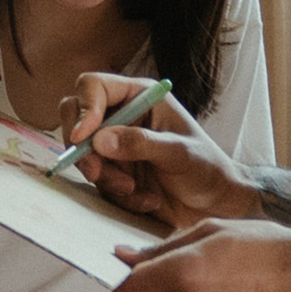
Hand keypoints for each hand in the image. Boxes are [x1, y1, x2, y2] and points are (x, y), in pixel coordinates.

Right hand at [60, 73, 260, 226]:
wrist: (216, 204)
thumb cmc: (206, 168)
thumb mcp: (179, 153)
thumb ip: (141, 143)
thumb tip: (100, 140)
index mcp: (140, 97)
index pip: (93, 87)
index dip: (83, 109)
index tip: (83, 137)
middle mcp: (123, 116)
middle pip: (74, 116)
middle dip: (82, 148)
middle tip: (97, 172)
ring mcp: (115, 145)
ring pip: (84, 155)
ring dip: (106, 178)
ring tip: (136, 190)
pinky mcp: (114, 171)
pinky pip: (99, 182)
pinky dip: (118, 195)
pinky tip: (148, 200)